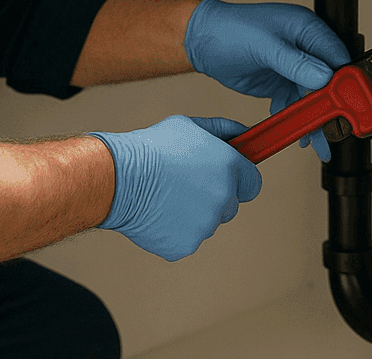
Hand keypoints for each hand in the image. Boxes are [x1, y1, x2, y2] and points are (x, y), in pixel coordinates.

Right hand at [90, 116, 261, 260]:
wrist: (118, 177)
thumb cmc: (150, 148)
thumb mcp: (190, 126)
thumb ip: (224, 131)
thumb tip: (244, 134)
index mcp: (229, 167)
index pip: (253, 184)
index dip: (238, 180)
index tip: (225, 178)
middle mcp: (223, 198)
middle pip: (230, 205)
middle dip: (213, 197)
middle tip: (184, 184)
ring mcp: (205, 225)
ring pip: (207, 223)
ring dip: (193, 214)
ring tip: (165, 196)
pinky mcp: (186, 245)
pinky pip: (187, 239)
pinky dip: (174, 230)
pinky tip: (157, 212)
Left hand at [183, 0, 352, 160]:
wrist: (203, 42)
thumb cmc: (230, 30)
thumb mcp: (264, 45)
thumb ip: (295, 62)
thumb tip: (324, 76)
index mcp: (306, 28)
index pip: (336, 57)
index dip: (344, 82)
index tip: (346, 106)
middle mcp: (304, 46)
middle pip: (328, 80)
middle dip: (330, 106)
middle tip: (331, 131)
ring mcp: (293, 65)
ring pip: (312, 95)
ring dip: (313, 117)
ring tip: (312, 140)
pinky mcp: (281, 80)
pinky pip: (295, 101)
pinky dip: (295, 115)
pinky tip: (293, 128)